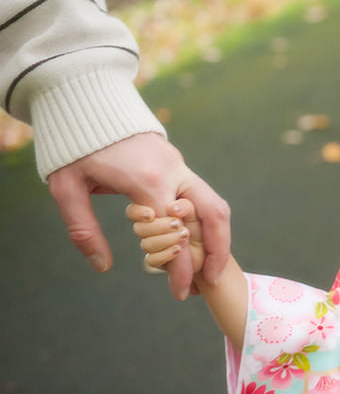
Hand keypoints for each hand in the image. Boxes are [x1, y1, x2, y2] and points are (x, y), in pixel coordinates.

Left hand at [46, 133, 229, 299]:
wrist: (87, 101)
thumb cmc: (74, 147)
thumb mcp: (67, 188)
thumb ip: (83, 229)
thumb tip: (103, 266)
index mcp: (148, 181)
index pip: (174, 232)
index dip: (179, 267)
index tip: (178, 292)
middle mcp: (174, 172)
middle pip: (213, 215)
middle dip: (217, 252)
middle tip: (208, 281)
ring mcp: (180, 165)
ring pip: (216, 204)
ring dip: (219, 237)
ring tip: (210, 266)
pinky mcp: (178, 163)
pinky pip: (203, 196)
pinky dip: (207, 223)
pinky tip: (196, 242)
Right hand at [127, 199, 204, 275]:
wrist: (213, 251)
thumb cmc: (208, 225)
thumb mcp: (202, 211)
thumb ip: (186, 206)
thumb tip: (172, 208)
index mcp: (158, 210)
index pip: (134, 211)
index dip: (138, 213)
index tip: (151, 215)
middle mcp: (152, 227)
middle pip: (138, 228)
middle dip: (159, 227)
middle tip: (177, 224)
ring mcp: (154, 245)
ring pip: (146, 244)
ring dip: (165, 240)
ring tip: (184, 235)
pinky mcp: (158, 260)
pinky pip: (151, 260)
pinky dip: (166, 254)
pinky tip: (178, 249)